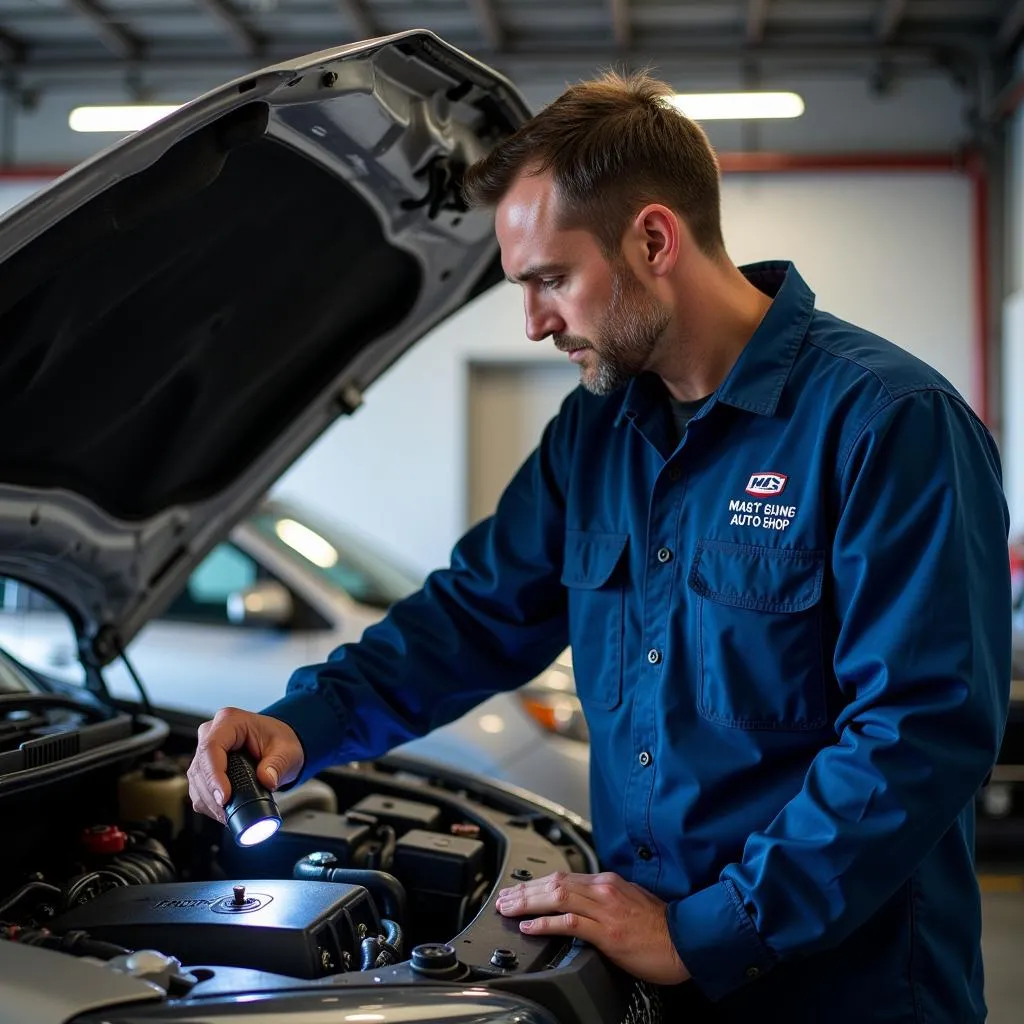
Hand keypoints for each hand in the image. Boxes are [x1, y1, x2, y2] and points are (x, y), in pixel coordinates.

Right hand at [187, 707, 303, 823]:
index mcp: (230, 721)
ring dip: (209, 803)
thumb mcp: (287, 751)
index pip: (211, 747)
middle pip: (200, 767)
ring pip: (196, 781)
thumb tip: (268, 780)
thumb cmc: (279, 741)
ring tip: (229, 815)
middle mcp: (212, 733)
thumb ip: (278, 764)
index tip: (224, 797)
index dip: (214, 775)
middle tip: (229, 812)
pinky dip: (209, 805)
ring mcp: (204, 751)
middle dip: (212, 795)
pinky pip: (198, 790)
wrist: (277, 744)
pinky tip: (224, 812)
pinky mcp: (203, 769)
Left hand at [496, 870, 689, 985]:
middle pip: (554, 883)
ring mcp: (604, 910)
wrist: (685, 941)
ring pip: (557, 898)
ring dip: (527, 903)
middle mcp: (603, 890)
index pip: (563, 878)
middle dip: (524, 891)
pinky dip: (546, 923)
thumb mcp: (630, 901)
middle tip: (503, 899)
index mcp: (607, 882)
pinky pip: (570, 923)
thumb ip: (604, 899)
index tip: (518, 891)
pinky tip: (530, 926)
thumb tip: (582, 904)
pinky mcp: (607, 933)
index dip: (536, 884)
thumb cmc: (660, 926)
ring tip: (508, 909)